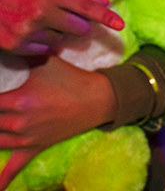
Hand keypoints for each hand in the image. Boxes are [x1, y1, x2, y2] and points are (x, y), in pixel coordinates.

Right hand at [0, 0, 122, 55]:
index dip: (107, 17)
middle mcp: (42, 12)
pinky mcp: (16, 46)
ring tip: (39, 21)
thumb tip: (104, 1)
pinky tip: (30, 31)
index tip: (121, 25)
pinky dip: (42, 43)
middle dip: (78, 25)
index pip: (88, 7)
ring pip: (61, 40)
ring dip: (57, 33)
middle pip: (80, 28)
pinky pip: (44, 50)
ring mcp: (28, 30)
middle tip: (63, 16)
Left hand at [0, 56, 117, 186]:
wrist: (99, 99)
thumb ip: (24, 55)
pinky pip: (14, 166)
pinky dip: (2, 178)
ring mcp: (26, 138)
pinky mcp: (35, 147)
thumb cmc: (72, 79)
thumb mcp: (46, 62)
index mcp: (20, 100)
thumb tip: (10, 42)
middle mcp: (19, 122)